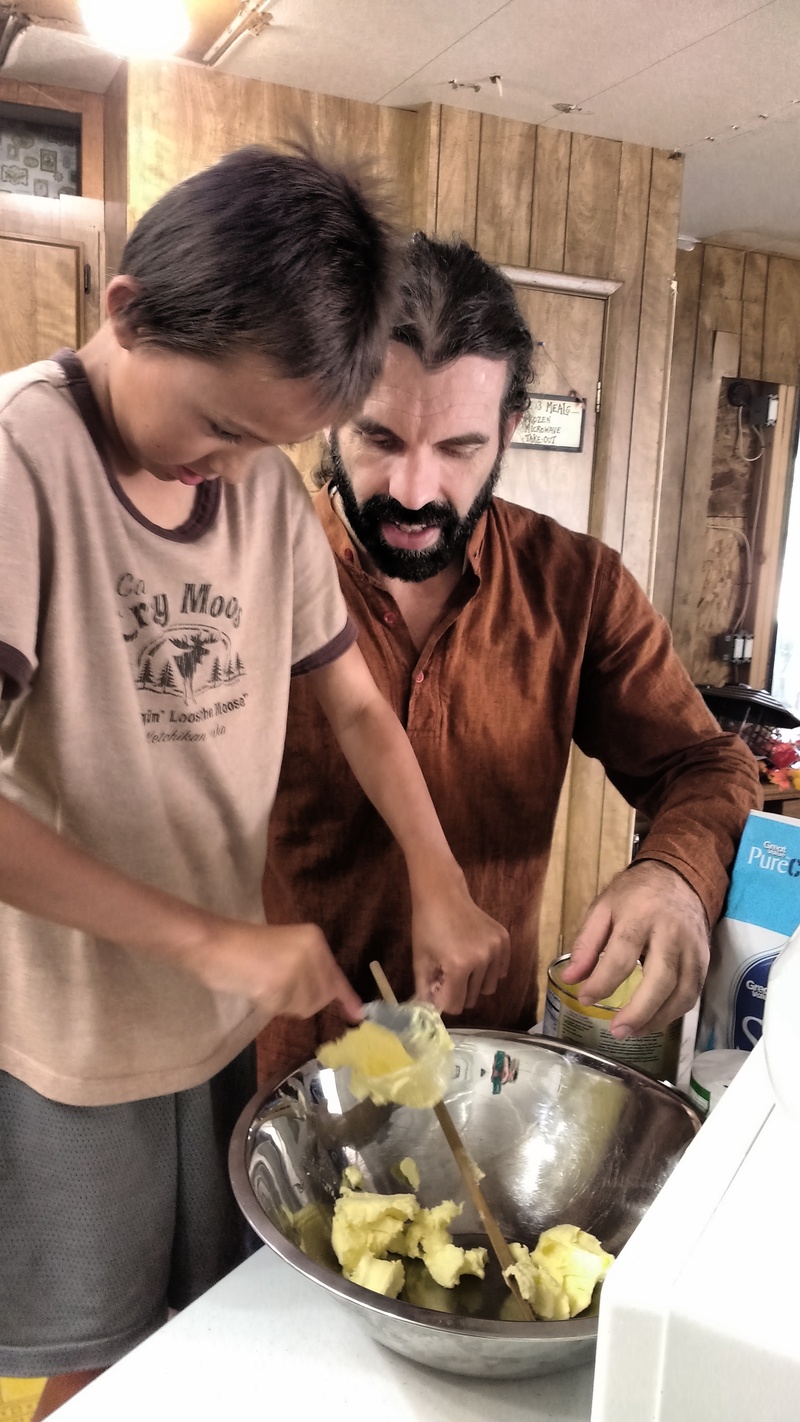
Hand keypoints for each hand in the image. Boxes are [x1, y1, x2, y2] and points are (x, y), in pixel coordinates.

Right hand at [185, 919, 362, 1023]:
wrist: (214, 943)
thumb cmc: (244, 947)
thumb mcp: (285, 950)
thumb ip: (310, 971)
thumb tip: (335, 1000)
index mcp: (314, 939)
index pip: (335, 976)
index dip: (346, 997)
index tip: (358, 1014)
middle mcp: (311, 951)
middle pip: (320, 997)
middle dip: (302, 1000)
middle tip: (275, 985)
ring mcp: (297, 969)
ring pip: (303, 1006)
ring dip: (285, 1003)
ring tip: (264, 983)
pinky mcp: (280, 986)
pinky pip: (283, 1009)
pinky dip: (270, 1005)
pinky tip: (257, 987)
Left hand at [410, 866, 510, 1014]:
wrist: (443, 894)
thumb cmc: (426, 926)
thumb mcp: (420, 960)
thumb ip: (425, 990)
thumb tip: (431, 1013)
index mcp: (458, 966)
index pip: (456, 1005)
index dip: (445, 1001)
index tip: (439, 988)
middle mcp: (482, 960)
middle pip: (472, 998)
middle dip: (459, 992)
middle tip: (448, 974)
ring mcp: (496, 949)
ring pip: (488, 987)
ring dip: (475, 983)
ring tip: (463, 964)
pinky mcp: (504, 940)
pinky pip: (500, 971)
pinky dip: (489, 970)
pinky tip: (476, 956)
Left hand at [559, 860, 709, 1037]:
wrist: (678, 878)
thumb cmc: (635, 894)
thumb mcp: (603, 907)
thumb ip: (586, 943)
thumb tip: (570, 979)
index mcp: (641, 914)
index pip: (622, 953)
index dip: (603, 981)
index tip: (585, 998)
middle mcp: (672, 932)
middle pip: (661, 978)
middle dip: (639, 1010)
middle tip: (616, 1030)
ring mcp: (692, 947)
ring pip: (682, 991)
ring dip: (657, 1018)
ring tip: (631, 1032)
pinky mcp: (704, 959)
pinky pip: (692, 993)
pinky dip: (673, 1013)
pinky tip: (651, 1021)